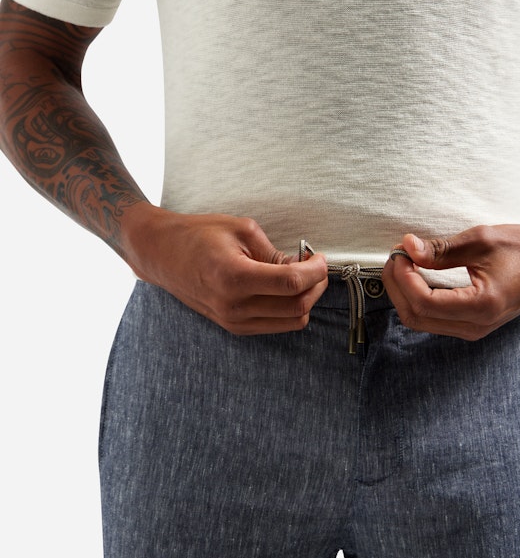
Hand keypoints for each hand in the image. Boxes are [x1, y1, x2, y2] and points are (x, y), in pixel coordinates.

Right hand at [122, 204, 328, 334]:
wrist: (162, 254)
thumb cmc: (198, 235)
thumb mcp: (241, 229)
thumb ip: (275, 252)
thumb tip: (302, 266)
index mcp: (234, 277)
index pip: (292, 283)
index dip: (316, 270)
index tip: (319, 257)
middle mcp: (233, 306)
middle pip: (297, 307)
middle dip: (316, 286)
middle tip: (315, 266)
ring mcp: (232, 321)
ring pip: (291, 321)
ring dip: (306, 300)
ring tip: (300, 276)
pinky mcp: (233, 327)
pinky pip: (275, 325)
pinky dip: (289, 309)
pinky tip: (284, 288)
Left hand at [382, 224, 519, 339]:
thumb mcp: (480, 239)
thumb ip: (440, 249)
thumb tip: (407, 248)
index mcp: (482, 306)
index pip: (424, 302)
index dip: (403, 278)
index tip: (399, 253)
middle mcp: (477, 325)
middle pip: (416, 317)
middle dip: (397, 287)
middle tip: (396, 256)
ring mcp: (475, 329)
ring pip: (422, 321)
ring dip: (405, 294)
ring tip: (404, 262)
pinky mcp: (473, 324)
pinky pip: (434, 319)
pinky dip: (419, 298)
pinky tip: (417, 275)